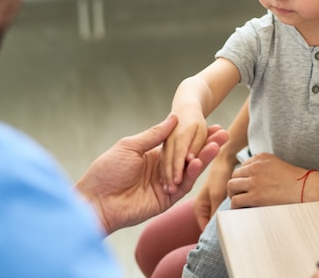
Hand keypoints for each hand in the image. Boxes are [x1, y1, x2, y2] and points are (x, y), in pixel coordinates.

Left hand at [75, 113, 227, 234]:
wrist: (95, 200)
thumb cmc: (107, 171)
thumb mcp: (130, 146)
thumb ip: (155, 134)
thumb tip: (173, 118)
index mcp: (153, 155)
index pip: (181, 144)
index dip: (196, 135)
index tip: (213, 125)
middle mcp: (163, 170)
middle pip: (189, 156)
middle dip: (207, 145)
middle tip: (223, 134)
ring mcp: (165, 185)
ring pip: (189, 170)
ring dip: (203, 158)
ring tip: (216, 145)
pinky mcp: (165, 200)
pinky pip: (182, 186)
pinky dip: (191, 174)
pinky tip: (198, 162)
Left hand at [227, 153, 304, 207]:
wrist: (306, 190)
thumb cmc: (295, 181)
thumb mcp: (277, 165)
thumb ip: (263, 167)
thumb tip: (248, 178)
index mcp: (261, 157)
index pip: (243, 166)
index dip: (244, 177)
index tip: (248, 185)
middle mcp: (255, 167)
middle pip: (234, 175)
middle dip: (236, 185)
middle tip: (240, 194)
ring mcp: (254, 181)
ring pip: (231, 187)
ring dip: (234, 194)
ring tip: (240, 202)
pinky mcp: (255, 196)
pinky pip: (235, 201)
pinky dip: (236, 206)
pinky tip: (242, 209)